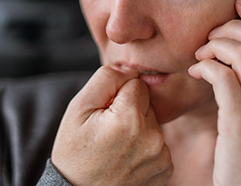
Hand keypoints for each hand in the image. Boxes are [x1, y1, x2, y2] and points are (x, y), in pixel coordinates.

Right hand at [51, 66, 172, 185]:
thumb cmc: (74, 152)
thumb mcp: (78, 108)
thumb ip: (106, 78)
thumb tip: (130, 70)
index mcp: (130, 119)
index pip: (136, 83)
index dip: (117, 95)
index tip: (105, 113)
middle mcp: (152, 138)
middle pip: (147, 103)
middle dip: (129, 110)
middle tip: (107, 131)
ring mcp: (161, 157)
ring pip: (152, 122)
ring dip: (138, 128)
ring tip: (116, 146)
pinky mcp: (165, 170)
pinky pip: (158, 143)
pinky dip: (145, 146)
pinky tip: (126, 158)